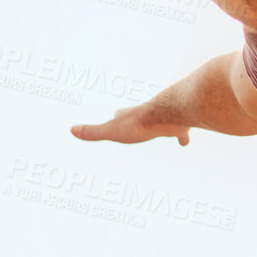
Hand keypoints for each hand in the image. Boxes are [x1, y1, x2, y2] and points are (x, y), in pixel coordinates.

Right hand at [71, 101, 190, 145]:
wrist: (172, 113)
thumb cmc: (141, 123)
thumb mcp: (112, 130)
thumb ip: (93, 132)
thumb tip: (71, 129)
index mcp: (131, 116)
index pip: (120, 115)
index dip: (117, 117)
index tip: (116, 114)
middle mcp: (148, 114)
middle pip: (141, 115)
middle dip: (138, 118)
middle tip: (137, 120)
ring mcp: (165, 119)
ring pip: (163, 122)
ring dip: (162, 126)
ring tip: (164, 130)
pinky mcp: (180, 125)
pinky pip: (182, 132)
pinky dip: (182, 137)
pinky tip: (185, 143)